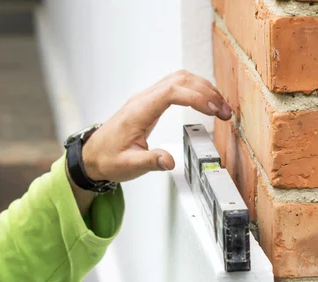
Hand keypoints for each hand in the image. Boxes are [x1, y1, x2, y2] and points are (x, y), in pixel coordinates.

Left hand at [81, 70, 231, 182]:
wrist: (93, 155)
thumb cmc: (108, 158)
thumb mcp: (128, 165)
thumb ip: (150, 161)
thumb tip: (169, 161)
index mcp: (139, 110)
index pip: (172, 92)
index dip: (196, 97)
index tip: (213, 110)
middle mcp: (144, 99)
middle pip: (180, 80)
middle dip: (206, 92)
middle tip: (224, 111)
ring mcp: (148, 98)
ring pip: (180, 79)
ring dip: (203, 89)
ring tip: (220, 106)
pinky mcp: (151, 102)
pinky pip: (176, 86)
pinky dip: (195, 90)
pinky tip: (205, 103)